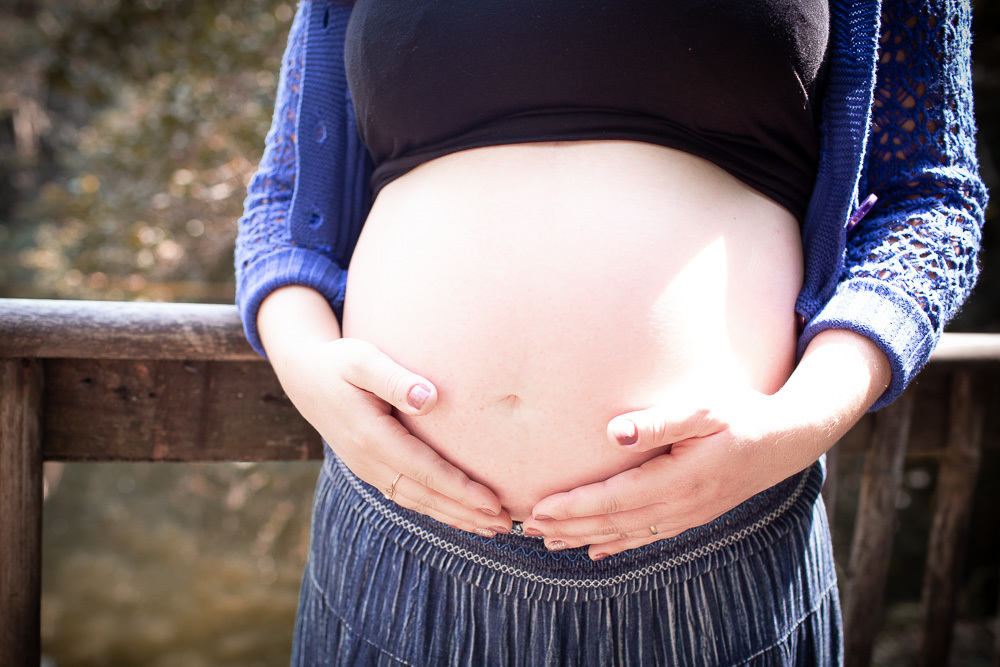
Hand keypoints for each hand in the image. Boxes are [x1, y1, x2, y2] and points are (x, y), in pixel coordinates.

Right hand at [258, 287, 511, 536]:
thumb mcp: (362, 360)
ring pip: (418, 502)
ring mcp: (368, 470)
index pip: (426, 471)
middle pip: (426, 496)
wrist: (305, 378)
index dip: (462, 490)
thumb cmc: (339, 363)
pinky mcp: (371, 469)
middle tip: (507, 525)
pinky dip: (437, 509)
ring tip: (494, 528)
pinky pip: (408, 497)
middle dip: (467, 514)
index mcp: (371, 437)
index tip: (495, 503)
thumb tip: (431, 398)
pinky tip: (461, 516)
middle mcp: (369, 461)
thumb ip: (395, 379)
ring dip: (456, 518)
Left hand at [522, 328, 892, 559]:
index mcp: (678, 480)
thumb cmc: (742, 414)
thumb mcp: (703, 409)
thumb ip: (658, 422)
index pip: (613, 499)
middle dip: (568, 526)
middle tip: (526, 529)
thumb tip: (614, 433)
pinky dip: (619, 544)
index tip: (539, 509)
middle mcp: (681, 505)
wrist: (789, 439)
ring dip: (586, 538)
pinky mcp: (694, 514)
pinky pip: (648, 536)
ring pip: (627, 534)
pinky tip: (598, 551)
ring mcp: (688, 514)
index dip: (574, 506)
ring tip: (550, 542)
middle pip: (613, 522)